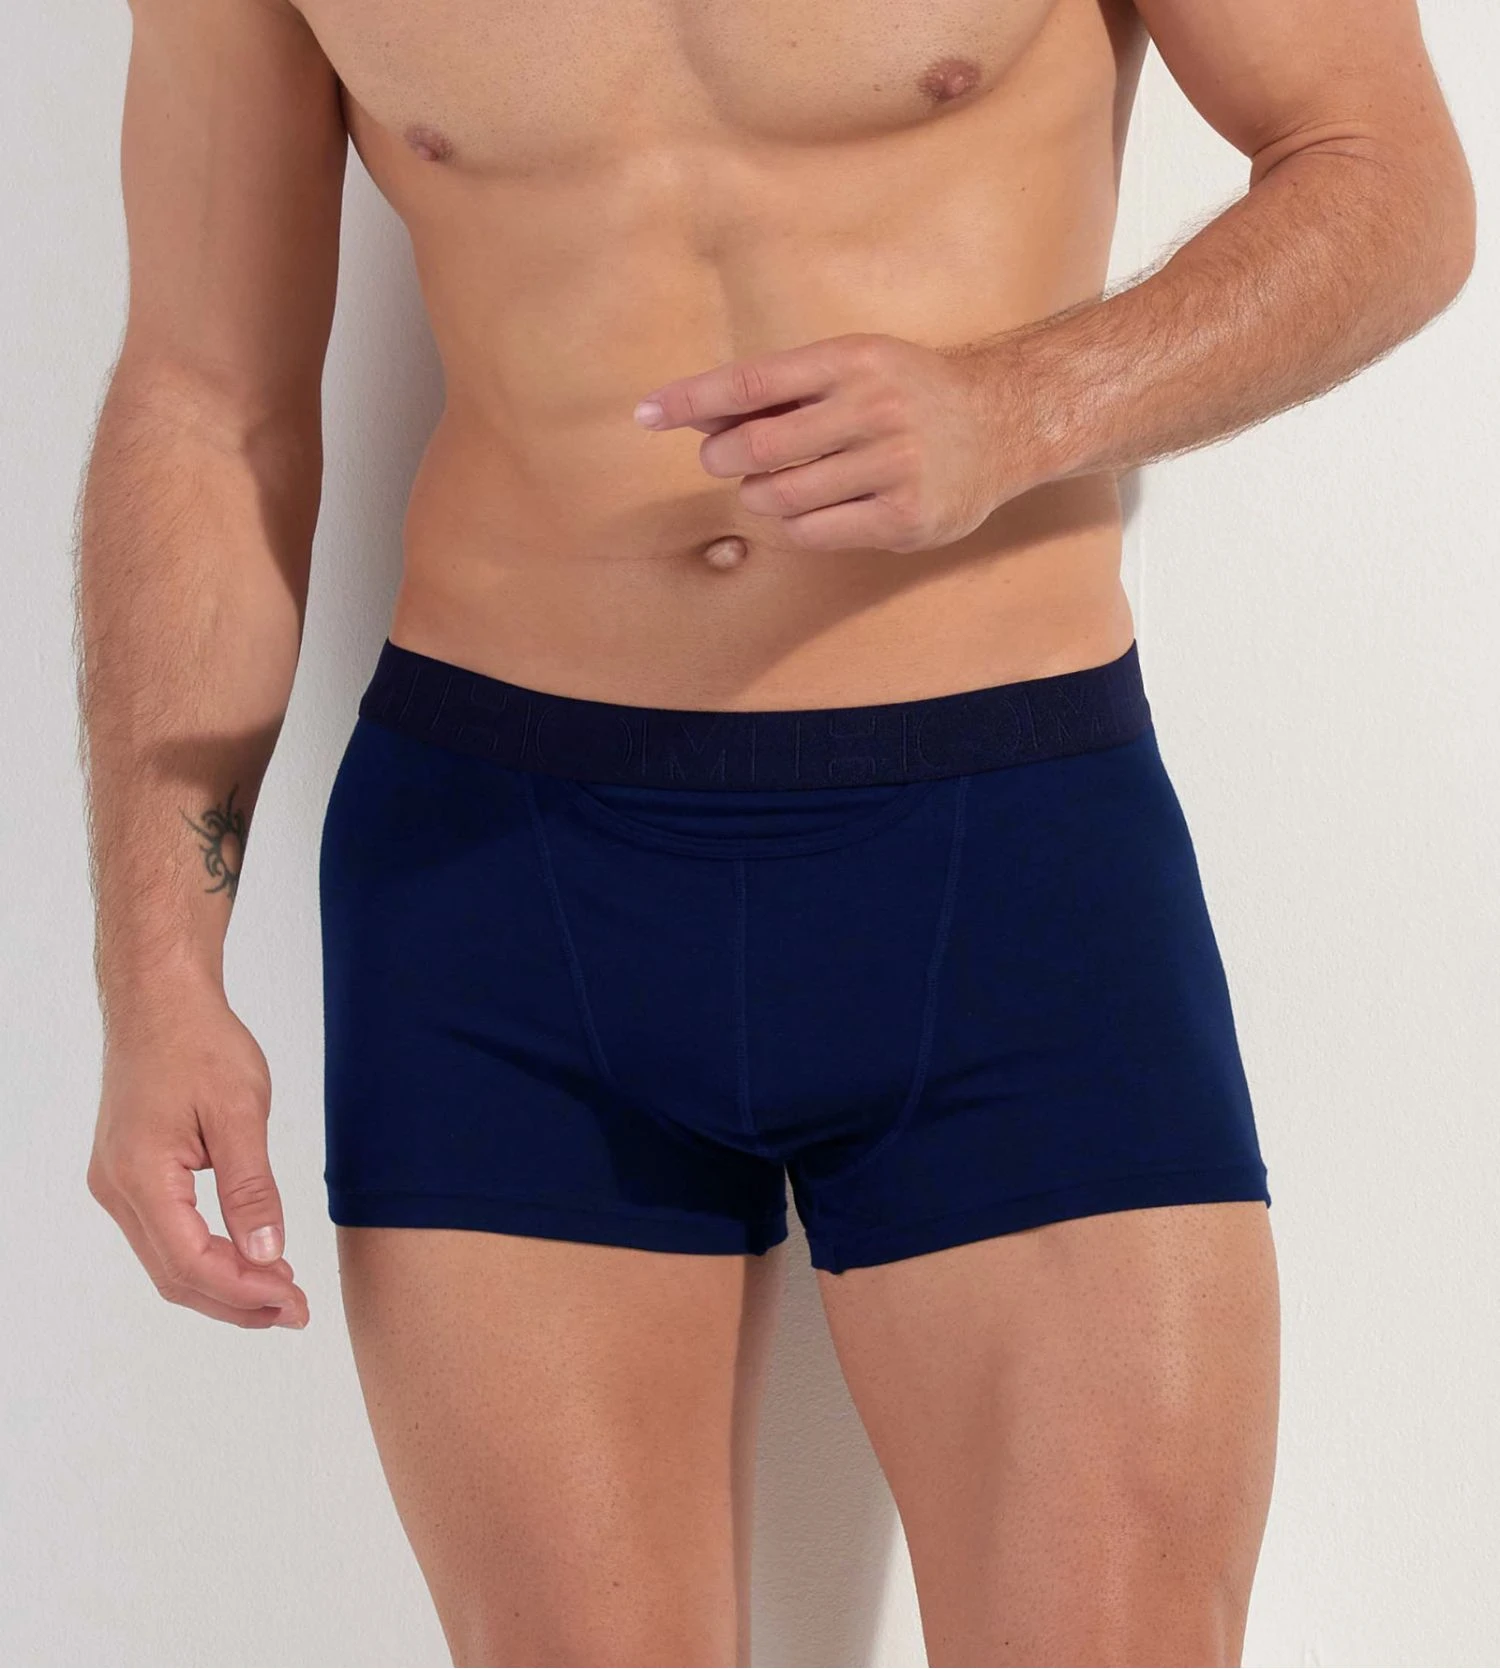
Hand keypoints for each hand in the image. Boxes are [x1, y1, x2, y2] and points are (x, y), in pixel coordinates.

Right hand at [87, 991, 307, 1328]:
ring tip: (279, 1292)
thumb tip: (267, 1253)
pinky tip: (247, 1257)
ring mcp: (116, 1183)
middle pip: (174, 1275)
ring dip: (222, 1283)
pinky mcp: (129, 1173)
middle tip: (295, 1312)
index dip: (245, 1291)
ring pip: (167, 1261)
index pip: (191, 1262)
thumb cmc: (199, 1043)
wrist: (160, 1000)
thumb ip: (252, 1188)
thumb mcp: (239, 1112)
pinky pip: (164, 1234)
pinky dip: (205, 1256)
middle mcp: (116, 1188)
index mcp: (140, 1176)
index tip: (294, 1303)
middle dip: (237, 1301)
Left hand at [633, 331, 1042, 552]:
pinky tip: (814, 508)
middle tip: (724, 460)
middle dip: (723, 458)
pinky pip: (814, 532)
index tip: (645, 413)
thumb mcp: (851, 366)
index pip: (750, 382)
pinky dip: (797, 524)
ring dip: (759, 495)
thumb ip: (779, 389)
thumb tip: (694, 415)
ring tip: (776, 484)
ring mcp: (893, 465)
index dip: (690, 400)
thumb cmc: (908, 394)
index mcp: (851, 360)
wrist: (1005, 423)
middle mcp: (874, 408)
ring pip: (781, 496)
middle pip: (756, 446)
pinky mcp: (905, 517)